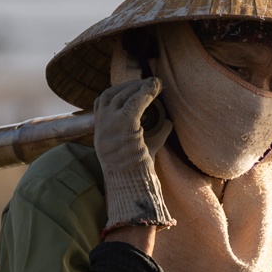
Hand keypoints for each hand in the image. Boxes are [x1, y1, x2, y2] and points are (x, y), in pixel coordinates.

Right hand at [93, 77, 172, 232]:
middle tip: (147, 82)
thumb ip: (156, 134)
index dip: (116, 92)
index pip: (101, 104)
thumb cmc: (138, 173)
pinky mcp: (122, 126)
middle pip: (110, 96)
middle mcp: (101, 129)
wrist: (132, 188)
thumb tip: (170, 121)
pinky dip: (144, 93)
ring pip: (121, 96)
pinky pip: (133, 103)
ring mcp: (109, 127)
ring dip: (138, 87)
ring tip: (153, 84)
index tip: (132, 87)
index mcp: (101, 135)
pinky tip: (155, 87)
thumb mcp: (145, 149)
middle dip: (128, 86)